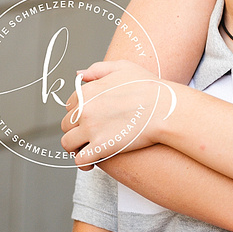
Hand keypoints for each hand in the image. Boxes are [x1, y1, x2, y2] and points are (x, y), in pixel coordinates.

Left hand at [60, 59, 177, 168]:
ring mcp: (91, 130)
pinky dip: (84, 163)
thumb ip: (98, 69)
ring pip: (68, 143)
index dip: (78, 112)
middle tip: (89, 135)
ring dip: (75, 147)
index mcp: (87, 91)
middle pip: (67, 124)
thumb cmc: (149, 87)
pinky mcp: (101, 148)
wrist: (165, 108)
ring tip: (87, 149)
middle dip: (76, 130)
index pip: (69, 105)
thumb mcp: (123, 67)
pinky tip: (92, 164)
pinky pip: (80, 160)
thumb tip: (79, 75)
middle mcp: (84, 110)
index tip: (89, 118)